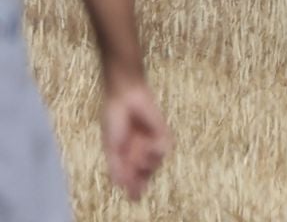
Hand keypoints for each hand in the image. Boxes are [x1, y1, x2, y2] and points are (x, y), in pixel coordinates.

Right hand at [100, 79, 169, 200]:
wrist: (123, 97)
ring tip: (138, 154)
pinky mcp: (162, 131)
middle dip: (142, 181)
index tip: (134, 198)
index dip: (134, 188)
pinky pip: (165, 147)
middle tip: (138, 187)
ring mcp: (151, 142)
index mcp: (126, 156)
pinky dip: (157, 150)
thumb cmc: (114, 120)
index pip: (133, 176)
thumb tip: (120, 185)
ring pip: (156, 163)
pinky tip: (148, 145)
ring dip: (148, 164)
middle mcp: (140, 151)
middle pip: (146, 173)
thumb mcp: (111, 147)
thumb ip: (116, 167)